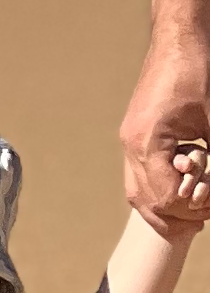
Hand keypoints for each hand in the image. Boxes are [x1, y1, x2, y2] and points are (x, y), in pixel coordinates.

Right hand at [120, 36, 209, 235]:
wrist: (179, 36)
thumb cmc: (198, 70)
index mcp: (147, 143)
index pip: (164, 197)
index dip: (191, 209)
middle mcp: (131, 146)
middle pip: (144, 201)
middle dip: (174, 215)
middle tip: (201, 219)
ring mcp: (128, 140)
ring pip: (137, 191)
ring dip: (162, 205)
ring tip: (189, 210)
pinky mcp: (134, 134)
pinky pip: (138, 174)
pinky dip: (156, 188)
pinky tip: (176, 187)